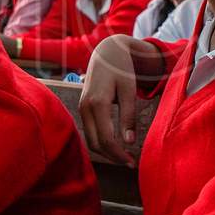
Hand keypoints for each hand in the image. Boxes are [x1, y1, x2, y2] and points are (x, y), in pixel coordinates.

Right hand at [79, 35, 158, 165]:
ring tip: (124, 157)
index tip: (132, 162)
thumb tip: (129, 142)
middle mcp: (85, 108)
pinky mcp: (83, 108)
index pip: (106, 138)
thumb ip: (128, 115)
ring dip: (106, 152)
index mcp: (97, 103)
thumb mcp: (129, 90)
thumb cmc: (121, 68)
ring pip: (90, 140)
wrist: (106, 51)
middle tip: (130, 163)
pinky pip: (90, 132)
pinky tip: (115, 145)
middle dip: (112, 157)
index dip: (119, 154)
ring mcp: (81, 108)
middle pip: (95, 144)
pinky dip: (100, 142)